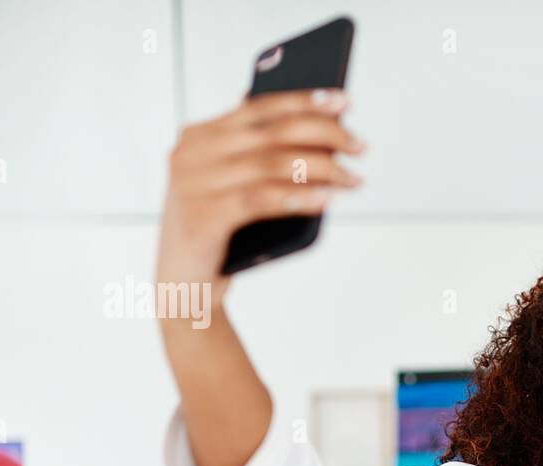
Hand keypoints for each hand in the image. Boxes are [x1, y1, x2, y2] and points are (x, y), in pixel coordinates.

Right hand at [154, 88, 364, 306]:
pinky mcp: (203, 216)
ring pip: (272, 164)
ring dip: (323, 169)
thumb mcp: (233, 186)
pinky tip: (328, 198)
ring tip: (353, 179)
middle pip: (272, 132)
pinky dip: (300, 197)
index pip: (260, 107)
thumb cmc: (219, 234)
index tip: (344, 101)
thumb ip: (258, 156)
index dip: (305, 101)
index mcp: (199, 136)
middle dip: (325, 134)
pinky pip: (262, 199)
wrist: (183, 287)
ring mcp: (194, 184)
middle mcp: (192, 153)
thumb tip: (320, 134)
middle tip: (360, 147)